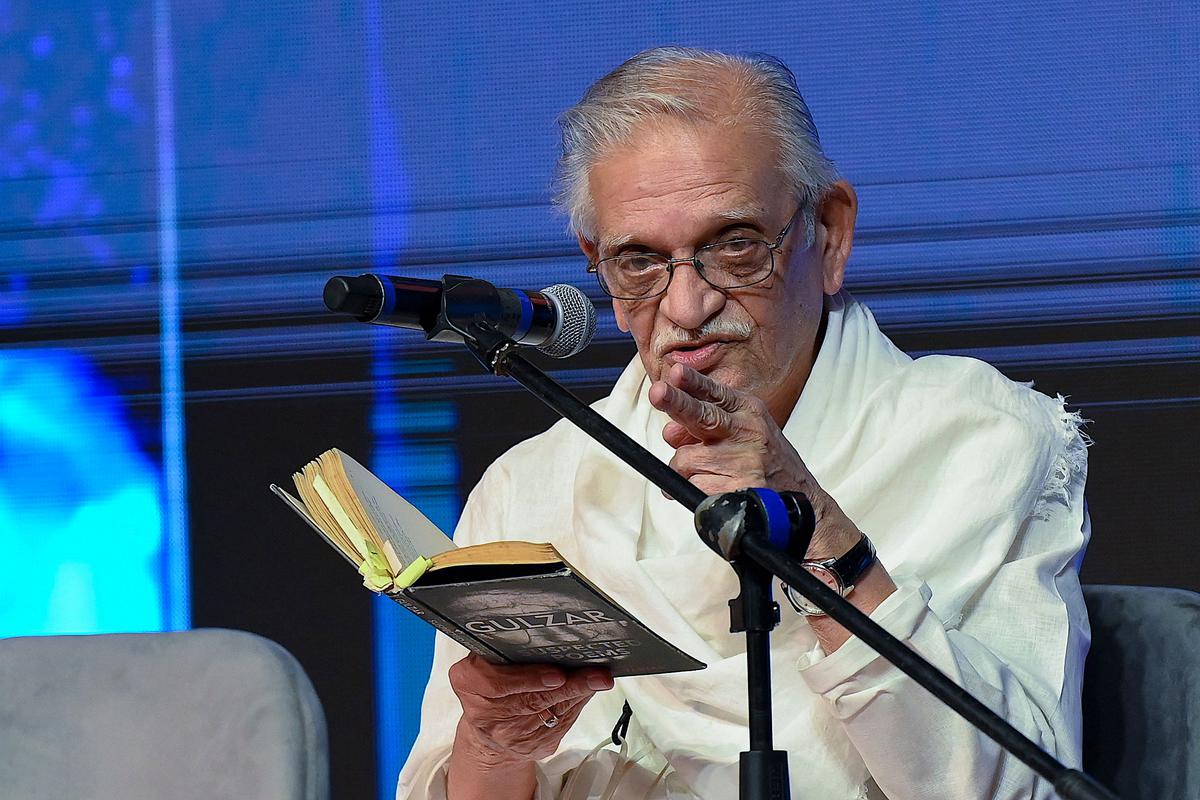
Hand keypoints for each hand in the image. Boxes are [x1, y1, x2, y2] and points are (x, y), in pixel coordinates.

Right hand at [448, 655, 612, 766]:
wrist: (488, 727)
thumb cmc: (489, 682)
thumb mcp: (484, 656)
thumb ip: (506, 645)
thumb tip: (551, 634)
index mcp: (467, 681)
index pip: (496, 683)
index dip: (529, 679)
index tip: (557, 675)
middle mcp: (486, 714)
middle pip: (533, 700)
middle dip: (569, 685)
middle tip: (595, 675)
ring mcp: (510, 736)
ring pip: (553, 713)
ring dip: (579, 695)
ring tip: (598, 680)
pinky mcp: (533, 747)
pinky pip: (561, 725)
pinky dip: (576, 706)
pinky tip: (587, 693)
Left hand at [648, 363, 858, 558]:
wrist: (801, 502)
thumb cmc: (766, 462)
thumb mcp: (746, 432)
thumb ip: (706, 426)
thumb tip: (669, 431)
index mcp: (749, 411)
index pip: (715, 392)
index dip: (692, 382)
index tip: (675, 372)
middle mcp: (748, 432)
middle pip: (703, 415)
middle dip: (677, 403)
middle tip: (657, 393)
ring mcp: (745, 461)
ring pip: (686, 458)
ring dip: (683, 470)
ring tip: (704, 475)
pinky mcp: (739, 488)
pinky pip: (693, 486)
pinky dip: (691, 490)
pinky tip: (709, 490)